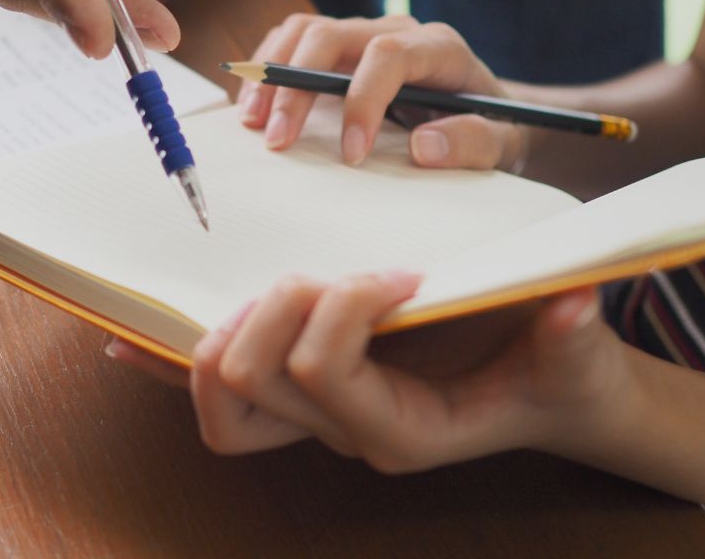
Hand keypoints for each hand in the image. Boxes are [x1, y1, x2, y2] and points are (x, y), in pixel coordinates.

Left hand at [187, 273, 632, 468]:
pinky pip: (214, 388)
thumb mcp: (575, 356)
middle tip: (338, 274)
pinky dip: (172, 363)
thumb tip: (573, 303)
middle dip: (280, 306)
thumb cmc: (555, 373)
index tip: (403, 273)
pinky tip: (130, 341)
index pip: (322, 368)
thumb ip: (574, 336)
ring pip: (218, 396)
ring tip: (281, 284)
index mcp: (399, 430)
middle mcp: (341, 429)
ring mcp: (313, 415)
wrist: (548, 396)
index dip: (347, 305)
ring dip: (229, 327)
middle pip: (247, 379)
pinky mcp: (303, 390)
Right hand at [237, 14, 525, 170]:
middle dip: (296, 86)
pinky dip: (269, 69)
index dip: (362, 100)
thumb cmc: (494, 128)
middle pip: (331, 36)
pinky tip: (256, 106)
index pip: (388, 54)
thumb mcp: (503, 144)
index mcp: (439, 47)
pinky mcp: (342, 51)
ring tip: (252, 121)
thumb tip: (424, 146)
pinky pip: (294, 42)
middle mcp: (397, 31)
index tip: (351, 155)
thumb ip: (474, 143)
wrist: (489, 113)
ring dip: (271, 73)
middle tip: (276, 141)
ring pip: (304, 31)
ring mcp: (365, 36)